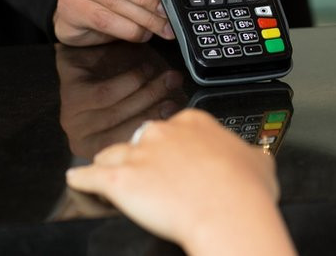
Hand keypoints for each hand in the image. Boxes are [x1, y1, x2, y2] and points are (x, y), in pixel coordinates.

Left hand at [56, 42, 186, 158]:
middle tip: (176, 91)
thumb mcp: (143, 104)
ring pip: (115, 111)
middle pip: (122, 127)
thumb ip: (156, 117)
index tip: (177, 112)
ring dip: (148, 92)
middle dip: (155, 107)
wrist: (96, 48)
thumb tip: (178, 125)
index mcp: (99, 148)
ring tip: (167, 77)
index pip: (127, 146)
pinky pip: (103, 94)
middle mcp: (81, 137)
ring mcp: (72, 116)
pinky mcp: (70, 92)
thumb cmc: (124, 81)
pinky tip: (146, 70)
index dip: (155, 129)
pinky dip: (129, 81)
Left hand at [66, 109, 295, 254]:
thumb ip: (247, 154)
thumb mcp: (258, 162)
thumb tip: (252, 158)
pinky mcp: (119, 180)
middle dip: (143, 157)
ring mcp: (138, 154)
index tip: (175, 160)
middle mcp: (163, 132)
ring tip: (111, 175)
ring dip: (112, 165)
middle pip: (141, 140)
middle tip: (153, 176)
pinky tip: (77, 179)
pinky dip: (82, 179)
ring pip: (113, 154)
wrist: (229, 212)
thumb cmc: (245, 192)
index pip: (173, 129)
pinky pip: (90, 175)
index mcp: (194, 122)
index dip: (172, 148)